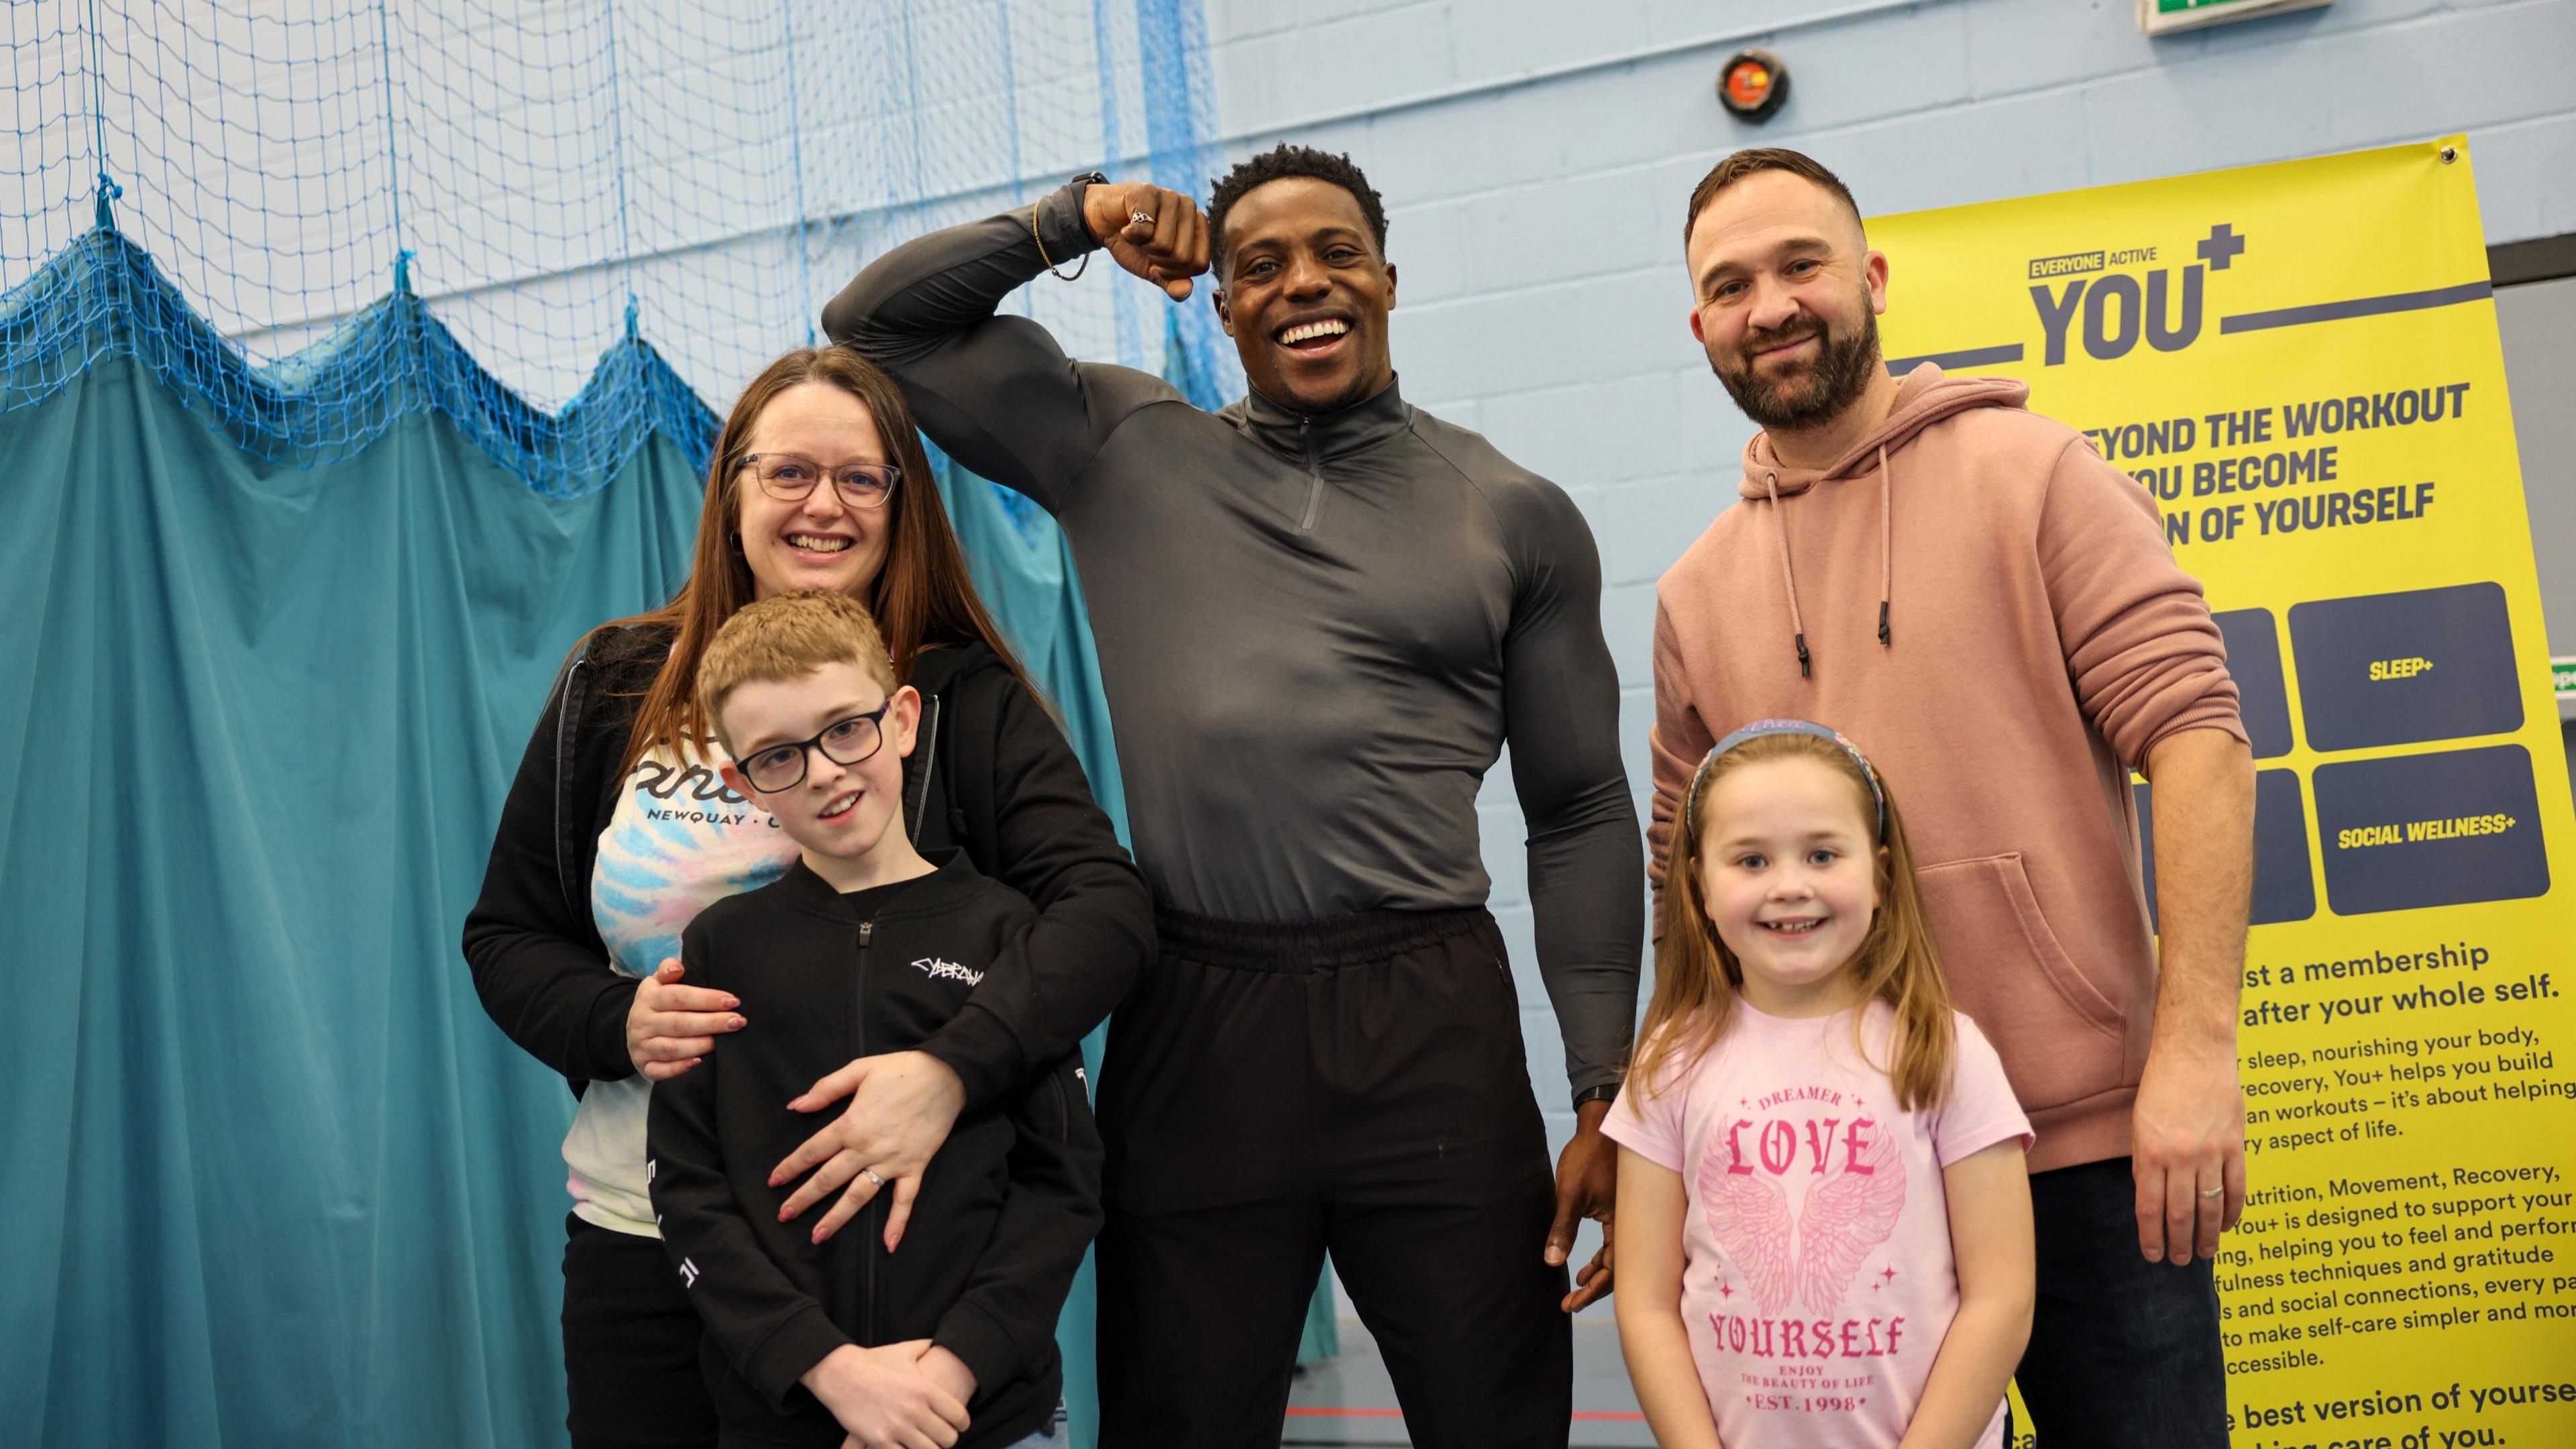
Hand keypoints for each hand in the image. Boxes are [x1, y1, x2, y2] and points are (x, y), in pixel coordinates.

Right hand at [626, 959, 743, 1080]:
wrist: (633, 1028)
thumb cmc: (657, 1002)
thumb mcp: (658, 982)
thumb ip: (668, 969)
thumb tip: (677, 967)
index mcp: (648, 998)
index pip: (679, 997)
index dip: (707, 999)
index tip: (733, 1001)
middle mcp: (642, 1022)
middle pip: (679, 1023)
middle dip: (712, 1023)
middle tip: (738, 1022)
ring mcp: (641, 1046)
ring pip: (672, 1048)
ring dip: (700, 1045)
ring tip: (723, 1042)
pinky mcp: (643, 1066)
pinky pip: (660, 1071)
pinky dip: (680, 1068)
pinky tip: (699, 1062)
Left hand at [771, 1052, 966, 1248]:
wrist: (945, 1075)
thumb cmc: (901, 1070)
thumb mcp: (859, 1070)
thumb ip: (826, 1089)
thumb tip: (796, 1105)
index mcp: (850, 1124)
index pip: (812, 1151)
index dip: (790, 1167)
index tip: (774, 1181)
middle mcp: (866, 1148)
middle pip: (828, 1179)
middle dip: (803, 1199)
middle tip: (783, 1215)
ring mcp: (891, 1161)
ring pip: (858, 1195)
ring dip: (837, 1217)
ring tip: (817, 1236)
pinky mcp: (914, 1167)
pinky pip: (904, 1199)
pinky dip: (897, 1222)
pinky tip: (888, 1244)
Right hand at [800, 1342, 968, 1448]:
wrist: (839, 1372)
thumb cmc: (874, 1360)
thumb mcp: (906, 1350)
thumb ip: (928, 1347)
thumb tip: (940, 1342)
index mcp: (925, 1389)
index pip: (959, 1416)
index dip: (962, 1423)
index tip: (959, 1425)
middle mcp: (914, 1410)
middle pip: (948, 1438)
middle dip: (947, 1438)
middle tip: (941, 1435)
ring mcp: (897, 1428)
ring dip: (930, 1448)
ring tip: (925, 1442)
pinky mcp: (879, 1440)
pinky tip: (906, 1445)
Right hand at [1078, 180, 1208, 299]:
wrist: (1104, 222)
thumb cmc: (1135, 245)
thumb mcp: (1154, 270)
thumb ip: (1173, 283)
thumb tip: (1185, 291)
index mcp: (1199, 227)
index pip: (1201, 265)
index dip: (1176, 273)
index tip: (1159, 263)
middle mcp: (1189, 208)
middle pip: (1183, 257)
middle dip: (1158, 261)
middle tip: (1146, 247)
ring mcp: (1170, 197)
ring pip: (1163, 244)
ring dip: (1143, 247)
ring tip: (1138, 234)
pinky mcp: (1147, 192)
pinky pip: (1143, 231)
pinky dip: (1129, 236)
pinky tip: (1126, 226)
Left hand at [1549, 1099, 1618, 1310]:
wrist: (1601, 1124)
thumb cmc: (1588, 1155)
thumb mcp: (1570, 1193)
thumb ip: (1562, 1228)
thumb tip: (1551, 1261)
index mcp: (1625, 1222)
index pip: (1613, 1269)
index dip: (1592, 1290)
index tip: (1570, 1303)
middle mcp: (1632, 1223)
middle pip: (1619, 1268)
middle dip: (1594, 1288)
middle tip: (1570, 1302)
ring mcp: (1629, 1217)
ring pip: (1617, 1257)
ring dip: (1598, 1273)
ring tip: (1577, 1286)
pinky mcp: (1621, 1211)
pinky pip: (1615, 1243)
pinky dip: (1601, 1257)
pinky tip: (1585, 1264)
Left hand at [2131, 1046, 2245, 1264]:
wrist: (2195, 1053)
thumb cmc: (2161, 1086)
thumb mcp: (2140, 1125)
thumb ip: (2147, 1162)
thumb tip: (2153, 1199)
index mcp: (2150, 1152)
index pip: (2150, 1207)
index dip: (2151, 1236)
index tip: (2153, 1255)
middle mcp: (2180, 1157)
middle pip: (2181, 1214)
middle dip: (2178, 1243)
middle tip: (2178, 1261)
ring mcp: (2211, 1152)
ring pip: (2210, 1206)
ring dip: (2206, 1235)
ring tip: (2203, 1253)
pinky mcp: (2235, 1146)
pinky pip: (2237, 1188)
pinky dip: (2232, 1211)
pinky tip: (2226, 1226)